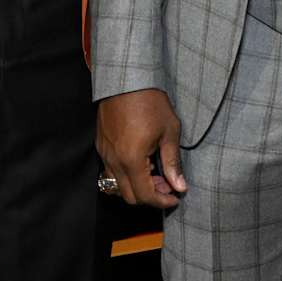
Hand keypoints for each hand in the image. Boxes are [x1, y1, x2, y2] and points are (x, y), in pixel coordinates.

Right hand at [96, 88, 187, 208]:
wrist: (126, 79)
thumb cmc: (151, 102)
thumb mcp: (169, 131)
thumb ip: (173, 162)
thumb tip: (180, 186)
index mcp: (132, 159)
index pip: (145, 195)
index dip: (162, 201)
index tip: (175, 197)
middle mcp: (114, 161)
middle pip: (129, 197)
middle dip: (150, 197)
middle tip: (168, 185)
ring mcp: (105, 154)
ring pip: (117, 186)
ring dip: (137, 186)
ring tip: (155, 172)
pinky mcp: (101, 146)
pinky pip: (111, 172)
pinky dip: (127, 175)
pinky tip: (142, 161)